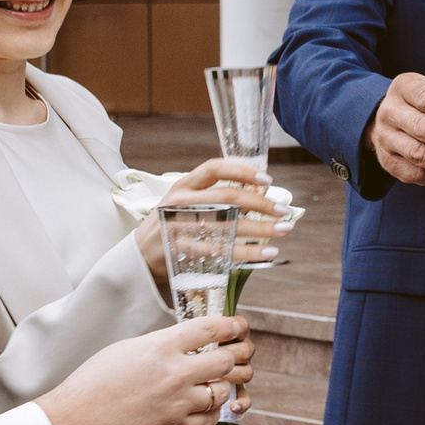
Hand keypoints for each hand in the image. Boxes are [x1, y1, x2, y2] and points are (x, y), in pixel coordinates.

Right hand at [36, 316, 255, 424]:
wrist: (76, 423)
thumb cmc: (92, 386)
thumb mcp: (126, 349)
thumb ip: (160, 345)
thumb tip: (182, 343)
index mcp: (161, 347)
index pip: (210, 328)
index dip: (230, 325)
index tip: (236, 326)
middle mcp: (175, 373)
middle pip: (227, 359)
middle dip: (237, 355)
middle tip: (239, 354)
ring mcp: (179, 403)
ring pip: (224, 391)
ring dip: (228, 385)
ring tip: (225, 381)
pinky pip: (212, 419)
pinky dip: (216, 411)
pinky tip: (210, 405)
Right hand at [138, 159, 294, 283]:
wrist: (140, 255)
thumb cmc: (173, 223)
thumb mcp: (186, 201)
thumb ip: (216, 194)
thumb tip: (261, 190)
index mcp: (183, 185)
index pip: (214, 168)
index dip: (242, 171)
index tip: (267, 180)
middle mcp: (180, 202)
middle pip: (226, 198)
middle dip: (260, 204)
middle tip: (283, 210)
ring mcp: (179, 227)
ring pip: (227, 226)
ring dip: (260, 229)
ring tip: (283, 230)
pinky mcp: (182, 251)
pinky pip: (221, 251)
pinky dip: (247, 252)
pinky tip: (267, 252)